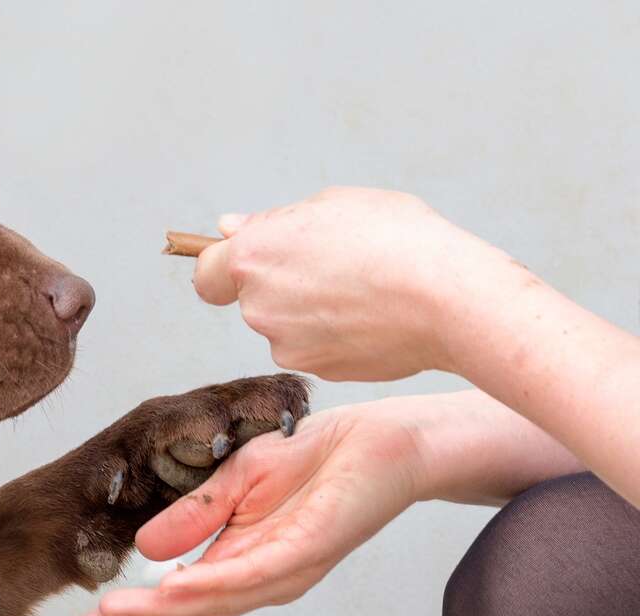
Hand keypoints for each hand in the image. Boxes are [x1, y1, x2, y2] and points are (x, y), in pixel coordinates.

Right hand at [77, 400, 422, 615]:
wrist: (379, 439)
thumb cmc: (314, 457)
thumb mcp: (235, 479)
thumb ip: (194, 515)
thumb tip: (145, 548)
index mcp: (242, 561)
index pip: (182, 597)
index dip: (137, 610)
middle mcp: (262, 578)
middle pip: (192, 611)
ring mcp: (285, 569)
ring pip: (214, 600)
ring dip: (161, 610)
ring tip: (115, 614)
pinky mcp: (306, 550)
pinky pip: (250, 573)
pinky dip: (208, 583)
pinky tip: (171, 586)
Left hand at [193, 186, 515, 380]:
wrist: (449, 300)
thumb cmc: (397, 239)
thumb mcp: (334, 204)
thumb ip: (273, 221)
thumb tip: (230, 230)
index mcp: (253, 258)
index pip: (206, 274)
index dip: (224, 267)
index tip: (249, 261)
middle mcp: (258, 307)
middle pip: (254, 298)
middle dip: (283, 283)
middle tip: (336, 263)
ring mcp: (287, 345)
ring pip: (287, 325)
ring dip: (311, 311)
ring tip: (364, 289)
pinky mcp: (318, 370)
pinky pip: (317, 347)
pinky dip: (336, 335)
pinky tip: (374, 316)